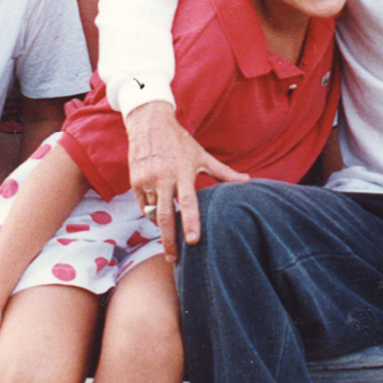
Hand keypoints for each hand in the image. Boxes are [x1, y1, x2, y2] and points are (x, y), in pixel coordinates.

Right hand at [125, 102, 248, 257]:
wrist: (150, 123)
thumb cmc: (180, 141)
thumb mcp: (202, 155)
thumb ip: (224, 172)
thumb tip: (248, 181)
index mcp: (183, 172)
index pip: (187, 202)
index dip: (190, 222)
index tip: (193, 241)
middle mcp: (163, 177)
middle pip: (164, 216)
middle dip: (168, 241)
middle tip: (173, 259)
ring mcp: (147, 180)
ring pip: (151, 212)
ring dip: (159, 225)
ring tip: (167, 234)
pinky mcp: (134, 181)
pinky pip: (142, 205)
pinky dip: (149, 211)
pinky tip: (156, 210)